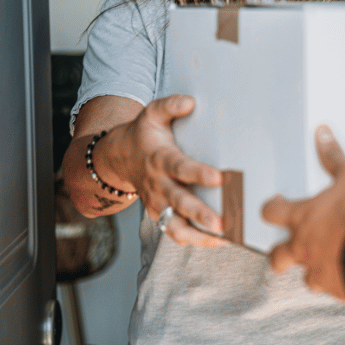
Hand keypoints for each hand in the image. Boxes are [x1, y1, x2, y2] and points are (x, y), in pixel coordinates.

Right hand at [117, 95, 225, 246]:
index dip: (198, 174)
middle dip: (200, 214)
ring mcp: (158, 204)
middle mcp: (159, 185)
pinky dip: (197, 241)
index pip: (180, 167)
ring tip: (226, 239)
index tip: (219, 177)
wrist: (118, 158)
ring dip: (200, 236)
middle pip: (180, 203)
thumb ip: (170, 105)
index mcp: (160, 159)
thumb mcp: (152, 113)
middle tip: (222, 222)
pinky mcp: (161, 215)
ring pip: (177, 226)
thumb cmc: (143, 134)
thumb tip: (190, 102)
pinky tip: (221, 242)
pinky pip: (177, 233)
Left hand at [261, 125, 344, 297]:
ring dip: (310, 269)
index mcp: (304, 217)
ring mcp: (319, 270)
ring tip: (321, 263)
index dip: (270, 208)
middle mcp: (305, 246)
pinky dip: (336, 280)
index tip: (273, 205)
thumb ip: (334, 157)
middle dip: (278, 253)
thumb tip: (323, 135)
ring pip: (304, 276)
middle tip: (284, 248)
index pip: (272, 212)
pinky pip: (331, 287)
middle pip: (277, 255)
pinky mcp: (338, 287)